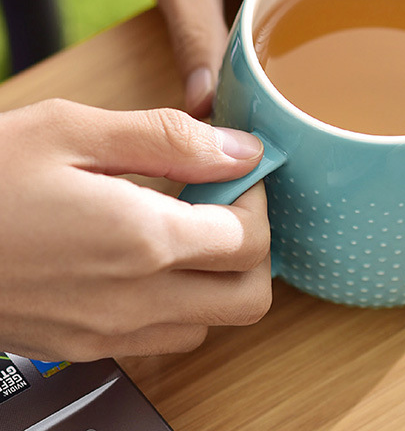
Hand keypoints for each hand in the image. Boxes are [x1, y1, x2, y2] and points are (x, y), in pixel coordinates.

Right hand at [0, 99, 271, 361]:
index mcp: (143, 240)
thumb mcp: (74, 130)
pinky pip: (162, 336)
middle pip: (249, 297)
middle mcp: (135, 301)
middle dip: (253, 244)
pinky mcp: (81, 346)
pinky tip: (143, 252)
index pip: (252, 239)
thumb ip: (170, 141)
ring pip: (210, 322)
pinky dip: (178, 298)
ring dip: (217, 273)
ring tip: (180, 221)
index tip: (234, 168)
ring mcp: (108, 334)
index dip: (257, 197)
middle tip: (221, 199)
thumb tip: (242, 149)